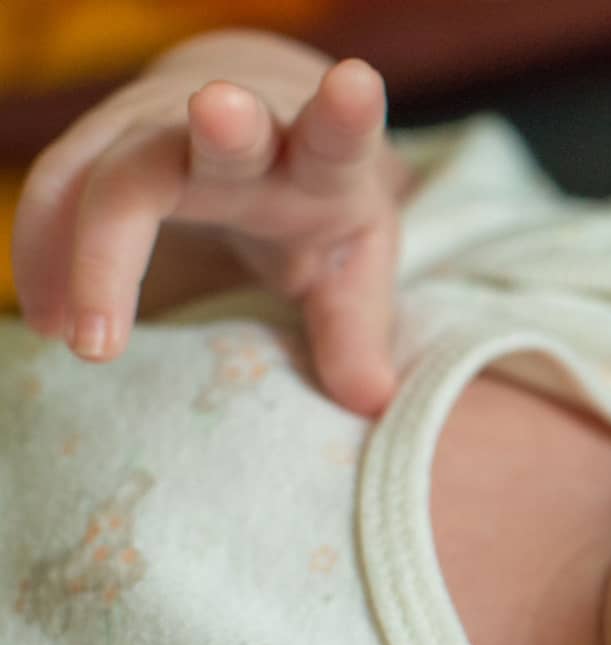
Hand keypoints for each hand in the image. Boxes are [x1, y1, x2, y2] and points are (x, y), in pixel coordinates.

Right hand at [14, 38, 406, 414]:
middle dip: (223, 125)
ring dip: (87, 241)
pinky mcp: (105, 137)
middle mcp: (244, 129)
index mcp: (320, 160)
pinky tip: (49, 317)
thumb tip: (373, 403)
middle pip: (222, 128)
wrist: (249, 110)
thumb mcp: (352, 259)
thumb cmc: (314, 199)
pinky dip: (49, 254)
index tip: (359, 86)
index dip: (347, 113)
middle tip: (222, 116)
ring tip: (71, 333)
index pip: (338, 135)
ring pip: (115, 161)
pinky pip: (62, 188)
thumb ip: (357, 326)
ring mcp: (165, 125)